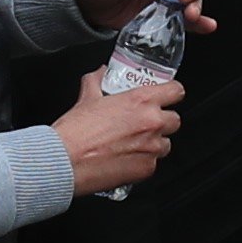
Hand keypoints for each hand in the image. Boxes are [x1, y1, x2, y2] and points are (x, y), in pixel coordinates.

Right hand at [50, 77, 180, 194]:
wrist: (66, 161)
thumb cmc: (76, 131)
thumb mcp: (86, 98)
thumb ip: (96, 81)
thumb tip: (100, 73)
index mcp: (141, 101)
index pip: (176, 91)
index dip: (171, 93)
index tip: (167, 97)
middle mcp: (151, 123)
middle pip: (175, 120)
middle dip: (162, 122)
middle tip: (145, 124)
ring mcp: (151, 147)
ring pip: (166, 144)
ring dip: (154, 143)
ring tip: (134, 144)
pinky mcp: (147, 169)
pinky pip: (153, 163)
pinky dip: (143, 161)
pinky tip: (125, 159)